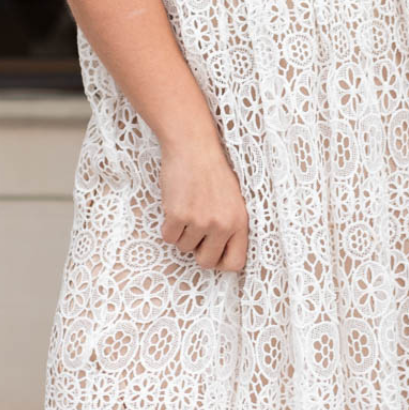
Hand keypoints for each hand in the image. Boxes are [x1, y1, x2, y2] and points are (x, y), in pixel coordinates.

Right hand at [158, 138, 248, 272]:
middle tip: (194, 233)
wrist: (193, 146)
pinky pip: (169, 237)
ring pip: (184, 248)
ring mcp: (200, 221)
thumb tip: (221, 255)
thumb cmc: (213, 171)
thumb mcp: (234, 200)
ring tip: (187, 209)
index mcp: (240, 222)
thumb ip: (231, 225)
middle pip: (206, 262)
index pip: (235, 263)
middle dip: (197, 251)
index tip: (212, 253)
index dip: (221, 262)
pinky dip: (168, 226)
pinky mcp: (178, 215)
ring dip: (182, 233)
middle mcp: (222, 225)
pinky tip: (175, 206)